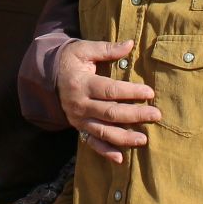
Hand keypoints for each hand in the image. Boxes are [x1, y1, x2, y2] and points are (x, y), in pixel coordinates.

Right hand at [57, 38, 158, 162]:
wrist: (46, 76)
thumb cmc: (69, 60)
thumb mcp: (84, 50)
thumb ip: (107, 49)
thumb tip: (130, 44)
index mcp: (81, 84)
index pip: (109, 90)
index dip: (130, 92)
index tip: (149, 92)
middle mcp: (79, 105)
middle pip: (110, 113)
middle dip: (134, 115)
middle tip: (156, 115)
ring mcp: (78, 119)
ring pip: (103, 131)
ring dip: (124, 137)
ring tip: (144, 139)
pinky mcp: (78, 128)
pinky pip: (92, 143)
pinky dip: (105, 152)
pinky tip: (120, 159)